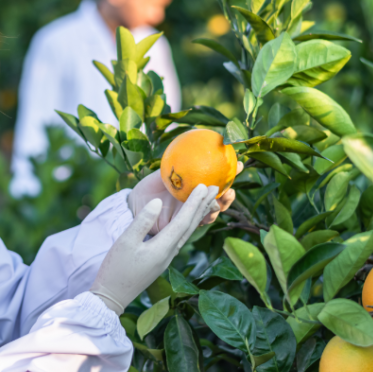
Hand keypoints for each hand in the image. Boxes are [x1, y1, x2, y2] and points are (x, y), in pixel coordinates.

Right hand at [90, 184, 218, 314]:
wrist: (112, 296)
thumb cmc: (116, 269)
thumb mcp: (126, 241)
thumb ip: (142, 221)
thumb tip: (158, 202)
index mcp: (163, 248)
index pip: (183, 221)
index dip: (194, 202)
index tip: (204, 186)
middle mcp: (170, 253)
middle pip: (191, 226)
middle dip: (203, 206)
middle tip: (216, 188)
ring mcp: (167, 258)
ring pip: (187, 232)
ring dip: (198, 214)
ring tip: (207, 200)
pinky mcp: (161, 260)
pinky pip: (180, 237)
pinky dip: (188, 224)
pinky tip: (188, 220)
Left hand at [126, 163, 241, 234]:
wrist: (134, 205)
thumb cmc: (150, 186)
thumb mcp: (165, 172)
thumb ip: (178, 162)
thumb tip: (192, 143)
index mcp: (195, 190)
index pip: (218, 183)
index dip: (230, 174)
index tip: (238, 164)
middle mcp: (195, 204)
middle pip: (219, 201)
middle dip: (229, 195)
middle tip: (231, 188)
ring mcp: (190, 216)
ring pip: (211, 213)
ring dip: (219, 206)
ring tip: (221, 199)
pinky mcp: (181, 228)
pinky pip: (196, 223)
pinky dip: (203, 216)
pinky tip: (207, 209)